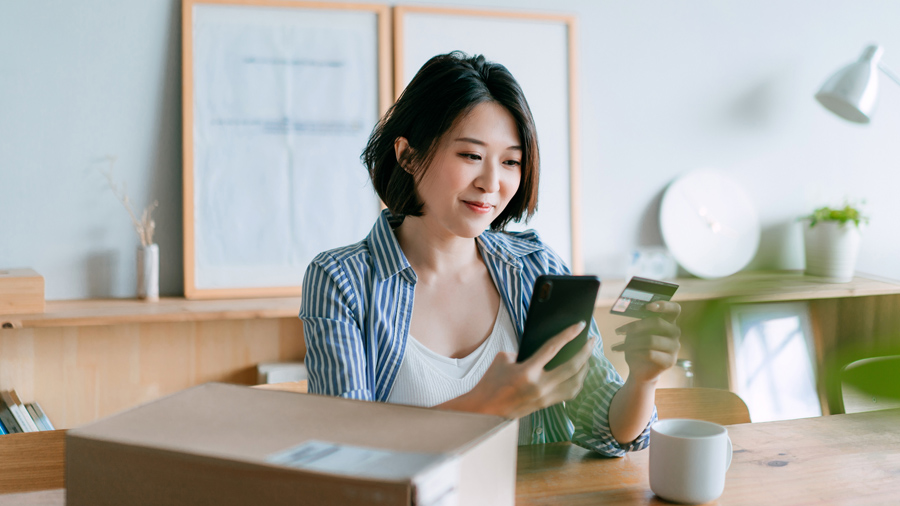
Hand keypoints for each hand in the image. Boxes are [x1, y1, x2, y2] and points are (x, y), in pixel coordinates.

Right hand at [461, 321, 594, 418]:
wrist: (484, 410)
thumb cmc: (491, 381)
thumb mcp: (504, 359)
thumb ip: (526, 353)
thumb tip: (548, 349)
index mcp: (527, 372)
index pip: (553, 348)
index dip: (568, 334)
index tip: (581, 325)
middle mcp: (540, 386)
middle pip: (572, 367)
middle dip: (586, 352)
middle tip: (592, 340)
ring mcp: (544, 398)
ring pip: (575, 383)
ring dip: (585, 368)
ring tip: (588, 356)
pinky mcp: (546, 405)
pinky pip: (569, 393)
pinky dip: (577, 381)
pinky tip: (579, 373)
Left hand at [611, 301, 681, 383]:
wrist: (640, 370)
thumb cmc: (638, 347)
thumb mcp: (636, 333)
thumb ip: (639, 323)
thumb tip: (632, 317)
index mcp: (669, 321)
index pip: (674, 309)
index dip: (663, 305)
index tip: (647, 306)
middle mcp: (675, 332)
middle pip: (658, 322)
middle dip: (635, 326)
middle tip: (618, 331)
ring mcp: (675, 347)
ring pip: (651, 340)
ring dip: (631, 343)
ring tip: (618, 347)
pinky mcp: (670, 361)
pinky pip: (650, 353)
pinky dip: (635, 352)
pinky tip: (626, 353)